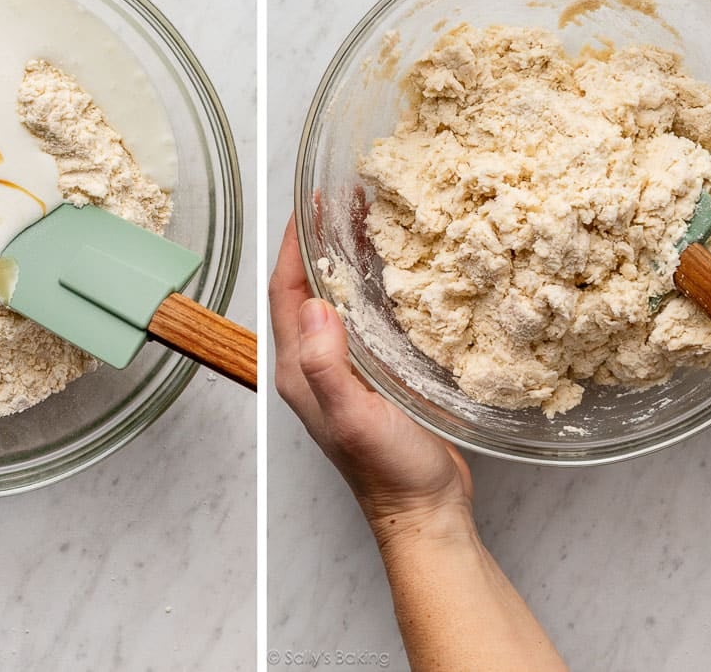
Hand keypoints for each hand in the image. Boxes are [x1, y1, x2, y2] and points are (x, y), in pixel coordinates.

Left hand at [269, 214, 473, 544]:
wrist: (424, 511)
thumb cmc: (389, 472)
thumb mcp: (353, 417)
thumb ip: (327, 365)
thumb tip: (313, 305)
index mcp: (300, 368)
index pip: (286, 290)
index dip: (293, 243)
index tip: (309, 202)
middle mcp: (315, 363)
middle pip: (309, 286)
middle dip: (320, 238)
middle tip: (345, 198)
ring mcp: (344, 367)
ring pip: (338, 296)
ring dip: (346, 255)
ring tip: (368, 217)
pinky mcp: (373, 373)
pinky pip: (365, 314)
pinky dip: (373, 282)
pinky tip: (396, 267)